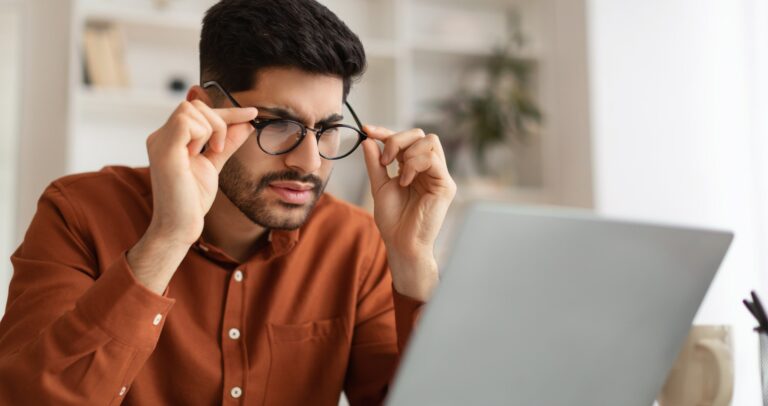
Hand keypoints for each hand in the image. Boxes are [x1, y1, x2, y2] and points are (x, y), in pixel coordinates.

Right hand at [128, 100, 256, 292]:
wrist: (180, 226)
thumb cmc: (192, 200)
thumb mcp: (214, 164)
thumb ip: (227, 143)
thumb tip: (246, 124)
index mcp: (170, 139)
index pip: (199, 112)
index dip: (228, 111)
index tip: (252, 114)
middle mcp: (161, 136)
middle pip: (195, 105)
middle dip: (218, 121)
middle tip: (219, 148)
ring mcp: (160, 141)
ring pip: (191, 109)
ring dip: (210, 129)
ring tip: (208, 153)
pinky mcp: (163, 150)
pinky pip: (185, 121)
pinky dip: (201, 134)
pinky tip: (200, 154)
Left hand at [361, 126, 456, 300]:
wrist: (401, 243)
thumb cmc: (393, 220)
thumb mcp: (379, 185)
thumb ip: (375, 163)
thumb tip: (367, 139)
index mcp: (414, 167)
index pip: (406, 139)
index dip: (386, 131)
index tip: (367, 130)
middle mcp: (429, 169)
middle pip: (420, 134)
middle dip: (397, 140)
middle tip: (384, 160)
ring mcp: (439, 176)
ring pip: (430, 141)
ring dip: (407, 152)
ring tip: (397, 173)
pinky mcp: (446, 185)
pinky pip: (433, 159)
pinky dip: (415, 164)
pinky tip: (405, 180)